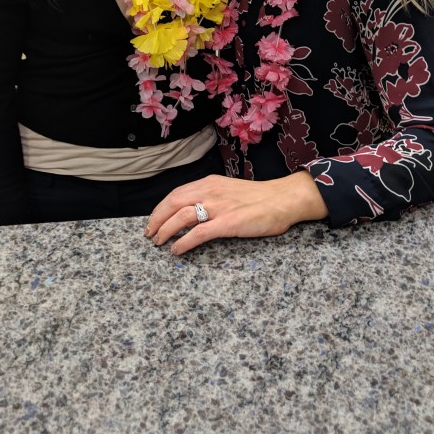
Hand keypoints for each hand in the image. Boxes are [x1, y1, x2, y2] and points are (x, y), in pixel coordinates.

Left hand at [145, 171, 328, 254]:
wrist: (283, 199)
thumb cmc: (260, 198)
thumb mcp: (229, 189)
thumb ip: (212, 196)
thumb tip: (194, 210)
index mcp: (210, 183)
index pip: (176, 193)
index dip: (161, 207)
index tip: (153, 219)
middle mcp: (210, 191)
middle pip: (173, 203)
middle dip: (157, 219)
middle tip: (150, 234)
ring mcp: (219, 207)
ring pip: (181, 217)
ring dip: (165, 231)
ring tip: (160, 242)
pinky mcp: (228, 223)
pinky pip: (198, 233)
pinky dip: (183, 242)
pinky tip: (177, 250)